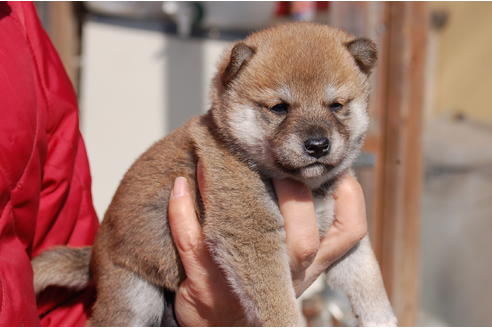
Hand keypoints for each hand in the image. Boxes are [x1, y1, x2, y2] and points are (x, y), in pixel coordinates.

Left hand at [168, 166, 367, 325]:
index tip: (333, 165)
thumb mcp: (293, 261)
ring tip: (220, 157)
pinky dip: (182, 210)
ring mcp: (245, 278)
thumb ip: (305, 223)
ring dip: (232, 192)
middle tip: (277, 159)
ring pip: (251, 235)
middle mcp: (286, 274)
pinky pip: (192, 240)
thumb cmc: (262, 281)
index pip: (349, 231)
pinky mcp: (205, 283)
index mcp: (310, 264)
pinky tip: (180, 184)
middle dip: (294, 194)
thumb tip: (304, 167)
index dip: (349, 196)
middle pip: (304, 239)